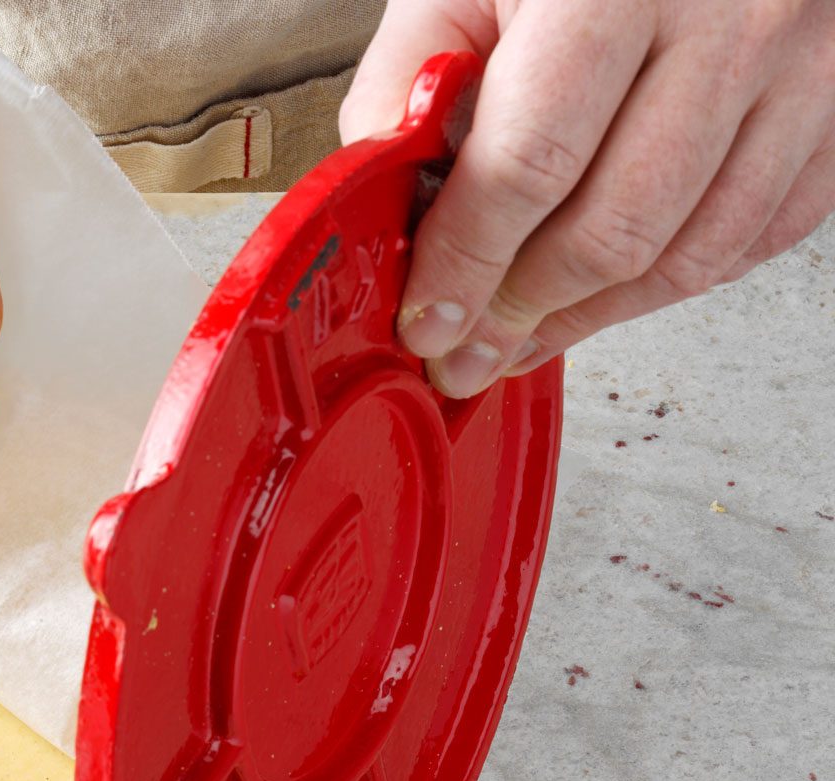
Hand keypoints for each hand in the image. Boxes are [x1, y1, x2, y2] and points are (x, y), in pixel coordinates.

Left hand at [342, 0, 834, 396]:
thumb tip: (384, 198)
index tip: (426, 320)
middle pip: (613, 228)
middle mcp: (730, 24)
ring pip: (691, 252)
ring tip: (522, 338)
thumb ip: (411, 76)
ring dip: (592, 317)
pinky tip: (610, 292)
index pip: (527, 168)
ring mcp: (801, 67)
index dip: (465, 265)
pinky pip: (758, 234)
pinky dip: (675, 281)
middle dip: (519, 311)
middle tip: (465, 350)